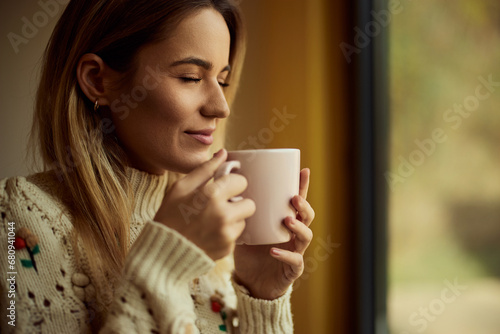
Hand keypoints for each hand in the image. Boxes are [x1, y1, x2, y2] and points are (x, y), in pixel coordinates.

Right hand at [154, 149, 255, 259]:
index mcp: (211, 195)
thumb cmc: (170, 216)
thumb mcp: (180, 188)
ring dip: (233, 219)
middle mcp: (223, 215)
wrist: (163, 252)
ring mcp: (227, 234)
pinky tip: (210, 233)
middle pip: (250, 203)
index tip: (224, 187)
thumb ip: (205, 169)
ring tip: (213, 221)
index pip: (241, 181)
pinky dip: (227, 234)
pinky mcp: (228, 249)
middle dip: (237, 202)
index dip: (232, 183)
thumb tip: (224, 153)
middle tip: (222, 205)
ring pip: (243, 220)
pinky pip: (236, 236)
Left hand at [233, 168, 314, 299]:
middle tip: (294, 198)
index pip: (297, 201)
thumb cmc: (249, 252)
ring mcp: (295, 251)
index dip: (302, 186)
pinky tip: (274, 250)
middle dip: (303, 206)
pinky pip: (295, 261)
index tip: (303, 170)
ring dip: (298, 227)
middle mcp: (294, 235)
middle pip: (307, 216)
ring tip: (287, 220)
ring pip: (306, 236)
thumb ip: (242, 211)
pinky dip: (285, 255)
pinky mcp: (292, 269)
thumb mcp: (245, 227)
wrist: (251, 283)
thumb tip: (226, 188)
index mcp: (285, 222)